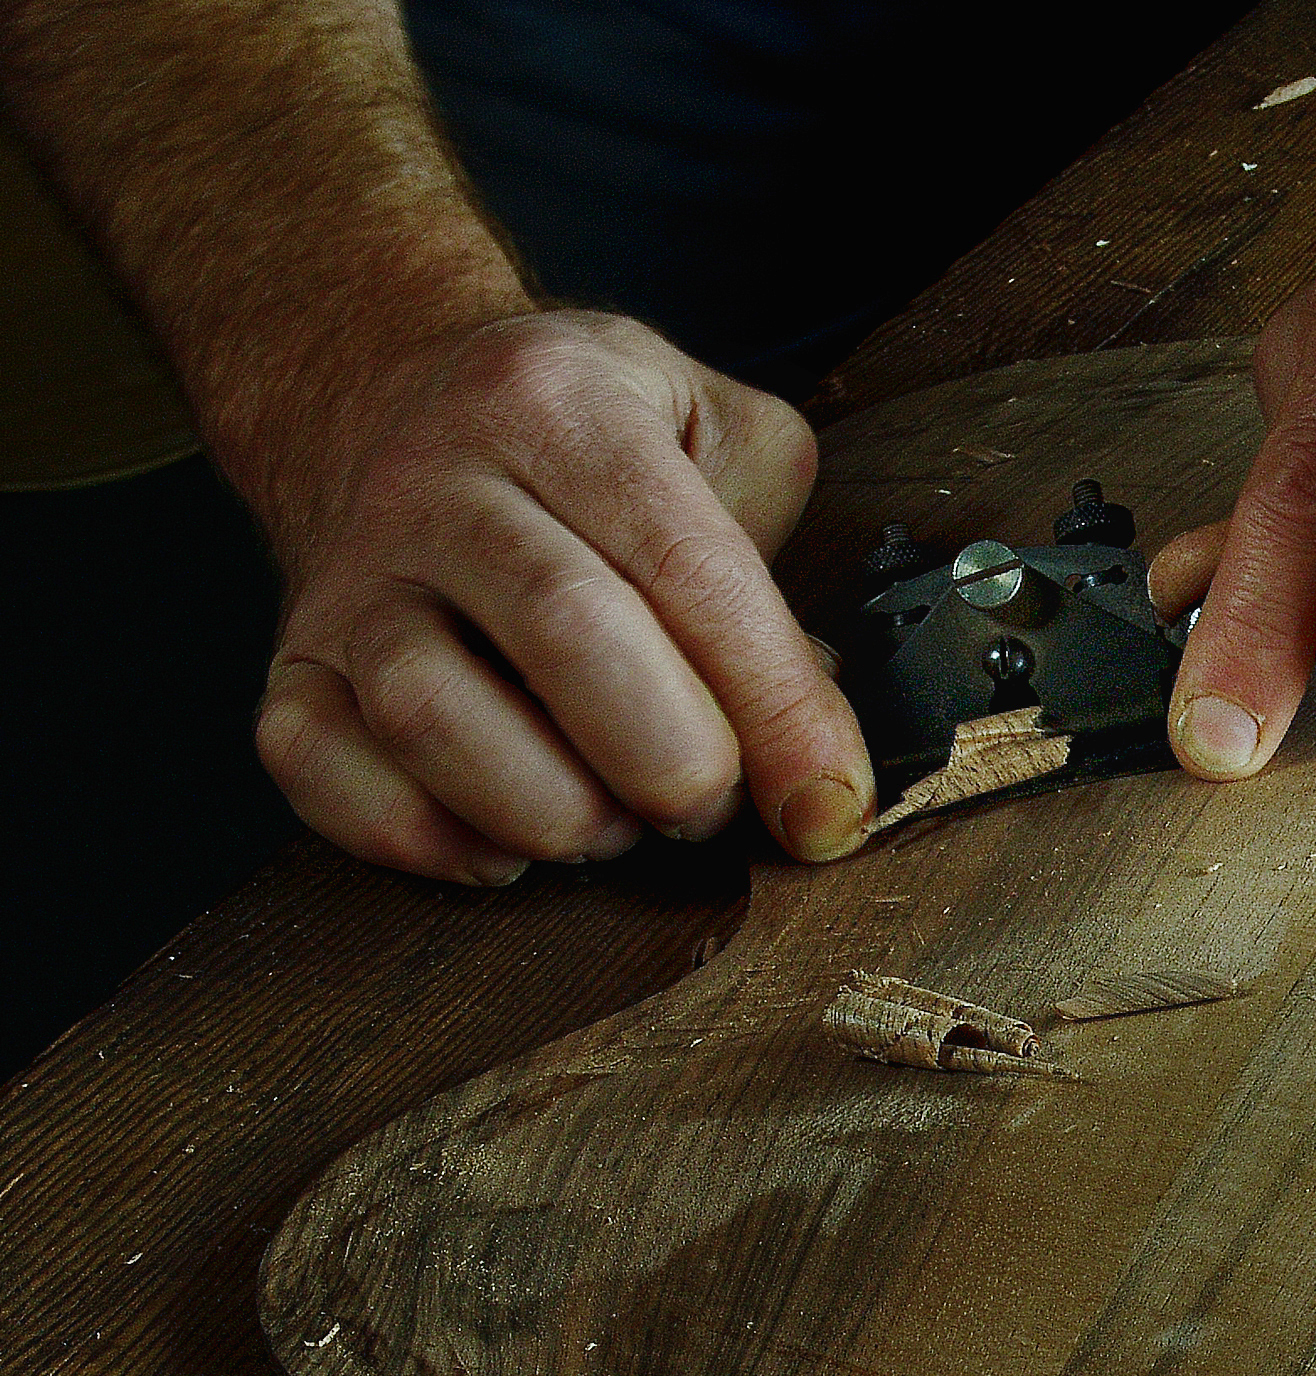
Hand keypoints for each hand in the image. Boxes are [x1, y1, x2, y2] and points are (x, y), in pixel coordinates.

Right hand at [251, 310, 871, 884]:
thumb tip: (810, 738)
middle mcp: (437, 479)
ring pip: (429, 713)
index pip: (689, 567)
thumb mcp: (707, 425)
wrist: (384, 394)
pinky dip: (425, 838)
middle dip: (669, 758)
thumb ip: (774, 558)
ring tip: (612, 822)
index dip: (776, 704)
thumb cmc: (585, 441)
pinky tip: (504, 843)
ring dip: (550, 809)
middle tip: (709, 805)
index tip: (828, 805)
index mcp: (561, 406)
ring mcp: (349, 576)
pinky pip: (321, 769)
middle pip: (565, 634)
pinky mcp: (289, 661)